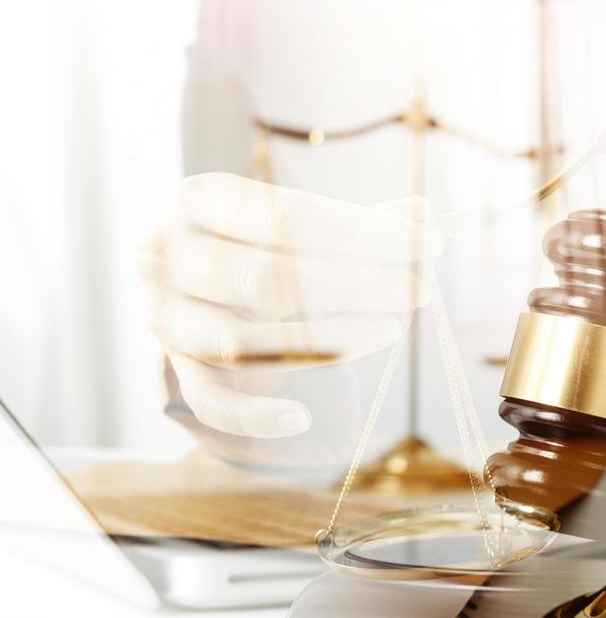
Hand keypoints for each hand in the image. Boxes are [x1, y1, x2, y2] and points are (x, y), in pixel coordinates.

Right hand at [140, 174, 438, 440]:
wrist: (192, 286)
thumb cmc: (261, 244)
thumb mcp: (302, 222)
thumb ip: (359, 222)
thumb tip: (423, 215)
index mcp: (198, 199)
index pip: (288, 215)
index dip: (367, 233)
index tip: (429, 245)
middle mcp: (166, 255)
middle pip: (267, 278)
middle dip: (356, 285)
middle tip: (418, 291)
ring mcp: (165, 316)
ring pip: (242, 341)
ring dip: (327, 341)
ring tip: (390, 329)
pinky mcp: (175, 370)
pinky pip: (209, 402)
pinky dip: (254, 417)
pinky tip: (303, 418)